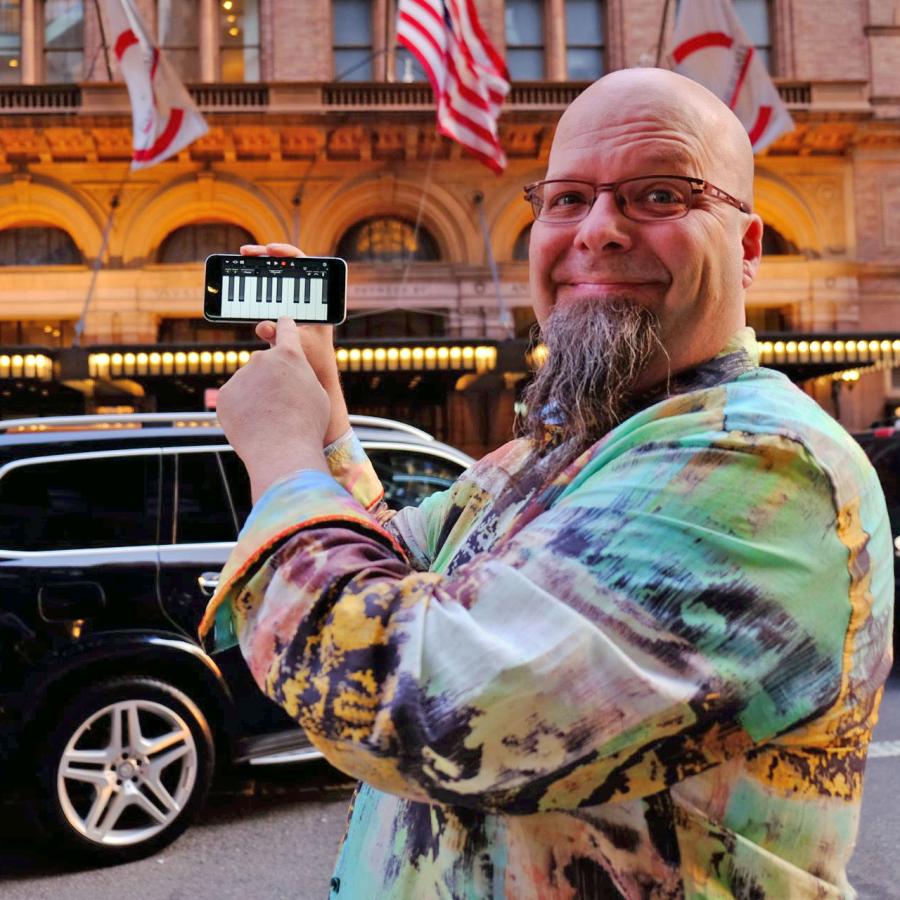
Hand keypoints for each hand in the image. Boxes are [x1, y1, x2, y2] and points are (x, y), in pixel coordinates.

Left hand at [217, 316, 329, 501]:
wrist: (282, 450)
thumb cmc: (307, 425)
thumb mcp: (318, 395)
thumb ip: (301, 377)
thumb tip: (292, 376)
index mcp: (290, 355)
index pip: (286, 329)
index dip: (285, 326)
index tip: (281, 323)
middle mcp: (262, 359)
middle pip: (265, 363)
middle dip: (271, 378)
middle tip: (281, 404)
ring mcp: (241, 376)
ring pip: (249, 383)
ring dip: (256, 396)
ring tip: (270, 420)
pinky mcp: (225, 395)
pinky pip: (235, 399)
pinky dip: (243, 409)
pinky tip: (255, 424)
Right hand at [242, 243, 350, 444]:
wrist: (315, 378)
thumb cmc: (316, 361)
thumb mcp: (298, 346)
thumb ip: (280, 334)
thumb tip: (263, 325)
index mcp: (318, 301)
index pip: (304, 265)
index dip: (287, 252)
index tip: (270, 249)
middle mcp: (304, 301)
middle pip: (283, 270)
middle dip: (263, 258)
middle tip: (244, 252)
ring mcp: (291, 309)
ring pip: (272, 285)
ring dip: (254, 276)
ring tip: (236, 268)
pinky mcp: (279, 320)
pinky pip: (264, 303)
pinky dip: (251, 297)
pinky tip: (237, 292)